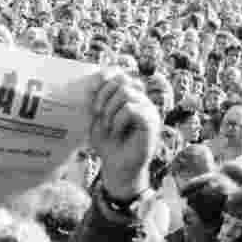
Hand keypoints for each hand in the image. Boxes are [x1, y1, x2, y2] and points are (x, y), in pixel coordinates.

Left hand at [88, 69, 159, 199]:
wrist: (117, 168)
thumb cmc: (107, 144)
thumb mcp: (97, 119)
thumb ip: (97, 99)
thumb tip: (94, 78)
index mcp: (129, 97)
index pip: (120, 73)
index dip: (104, 77)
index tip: (90, 91)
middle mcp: (141, 100)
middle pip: (122, 80)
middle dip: (103, 95)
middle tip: (97, 114)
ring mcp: (148, 110)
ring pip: (126, 92)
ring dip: (110, 110)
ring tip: (108, 126)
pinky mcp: (151, 122)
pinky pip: (131, 108)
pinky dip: (118, 119)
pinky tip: (116, 131)